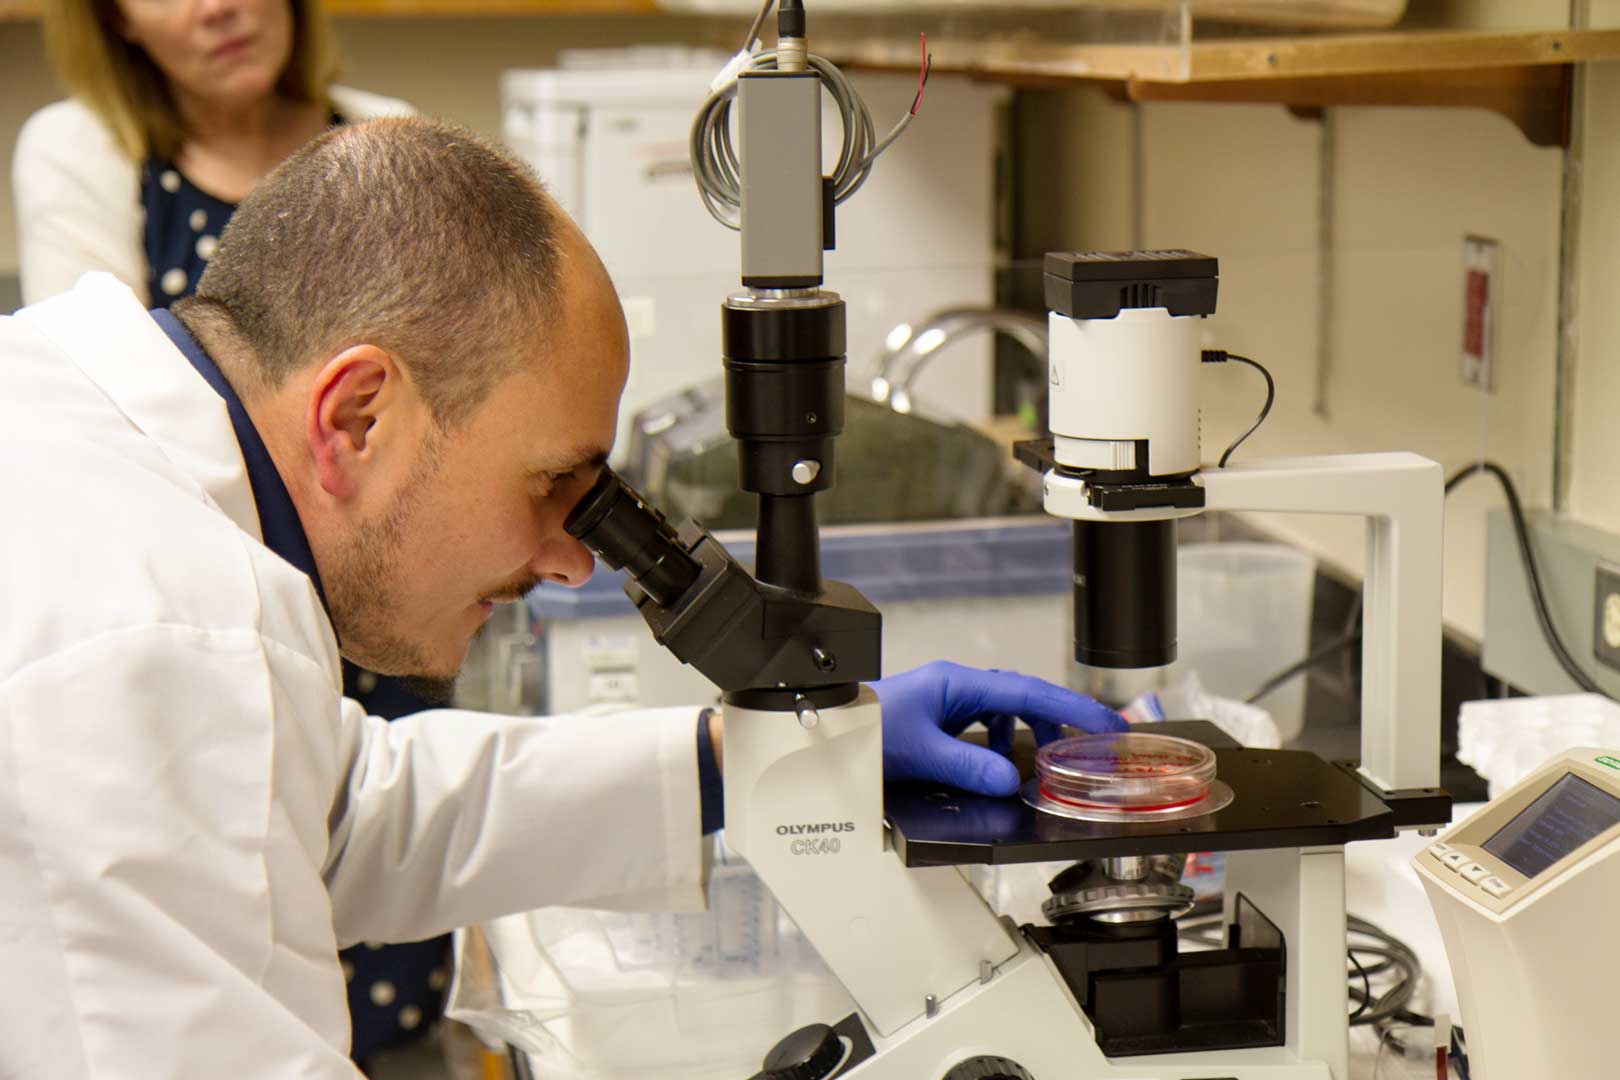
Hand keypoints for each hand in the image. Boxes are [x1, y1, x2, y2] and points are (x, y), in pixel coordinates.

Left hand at [871, 660, 1125, 796]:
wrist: (827, 734)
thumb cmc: (864, 733)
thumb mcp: (921, 753)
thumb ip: (969, 766)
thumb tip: (1011, 779)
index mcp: (956, 684)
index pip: (1028, 692)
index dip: (1071, 708)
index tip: (1106, 725)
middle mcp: (955, 687)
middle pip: (1022, 697)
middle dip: (1057, 719)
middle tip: (1091, 743)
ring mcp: (946, 701)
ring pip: (1003, 712)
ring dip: (1025, 734)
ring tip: (1041, 761)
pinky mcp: (937, 718)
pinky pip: (982, 725)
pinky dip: (998, 744)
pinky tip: (996, 765)